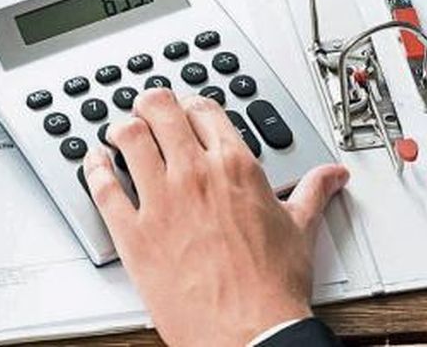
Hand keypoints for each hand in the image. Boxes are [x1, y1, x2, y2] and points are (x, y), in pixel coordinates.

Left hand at [82, 89, 348, 346]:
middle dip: (152, 103)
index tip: (189, 109)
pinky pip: (103, 188)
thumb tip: (333, 176)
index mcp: (236, 167)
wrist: (249, 332)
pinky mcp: (133, 235)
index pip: (206, 111)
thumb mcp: (300, 228)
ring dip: (122, 127)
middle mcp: (196, 174)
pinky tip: (94, 163)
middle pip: (161, 111)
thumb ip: (313, 191)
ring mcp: (161, 202)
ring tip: (120, 130)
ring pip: (129, 138)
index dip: (193, 104)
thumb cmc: (272, 286)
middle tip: (148, 107)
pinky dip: (93, 169)